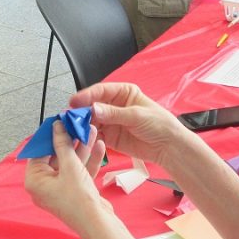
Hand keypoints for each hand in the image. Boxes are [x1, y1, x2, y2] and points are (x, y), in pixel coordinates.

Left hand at [25, 121, 113, 233]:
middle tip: (76, 125)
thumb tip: (57, 127)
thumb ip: (62, 144)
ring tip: (90, 130)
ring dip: (81, 148)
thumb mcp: (70, 166)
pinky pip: (79, 172)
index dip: (49, 136)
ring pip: (70, 163)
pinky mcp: (76, 191)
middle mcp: (45, 186)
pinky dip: (88, 160)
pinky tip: (99, 146)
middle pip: (56, 156)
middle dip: (69, 140)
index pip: (39, 152)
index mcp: (35, 181)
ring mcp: (61, 189)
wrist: (98, 223)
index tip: (58, 122)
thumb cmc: (78, 199)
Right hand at [69, 83, 187, 167]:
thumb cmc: (160, 125)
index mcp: (123, 93)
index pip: (100, 91)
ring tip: (74, 130)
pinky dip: (88, 137)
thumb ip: (114, 113)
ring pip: (90, 121)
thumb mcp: (137, 115)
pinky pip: (94, 135)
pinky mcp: (110, 137)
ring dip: (82, 126)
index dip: (86, 96)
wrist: (168, 147)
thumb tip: (94, 109)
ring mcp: (111, 122)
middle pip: (92, 106)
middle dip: (81, 112)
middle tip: (71, 118)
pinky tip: (83, 139)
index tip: (75, 102)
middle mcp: (114, 106)